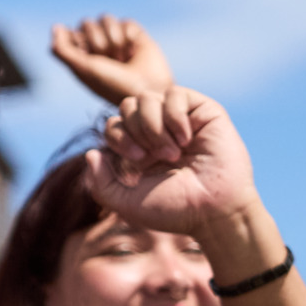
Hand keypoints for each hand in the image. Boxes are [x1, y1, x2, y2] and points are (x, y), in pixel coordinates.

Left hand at [49, 15, 174, 104]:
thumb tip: (56, 26)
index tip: (88, 57)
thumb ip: (63, 50)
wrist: (147, 91)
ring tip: (123, 57)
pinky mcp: (135, 34)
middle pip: (87, 23)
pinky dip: (130, 36)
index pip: (70, 32)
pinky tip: (135, 51)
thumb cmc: (112, 84)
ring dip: (113, 39)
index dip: (79, 42)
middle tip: (109, 60)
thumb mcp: (83, 69)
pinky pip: (126, 22)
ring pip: (106, 19)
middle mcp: (97, 45)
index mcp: (82, 55)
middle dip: (98, 42)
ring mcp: (116, 39)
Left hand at [83, 86, 259, 239]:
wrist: (214, 211)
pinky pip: (175, 94)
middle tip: (151, 156)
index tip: (137, 160)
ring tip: (171, 153)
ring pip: (147, 97)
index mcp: (140, 148)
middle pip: (128, 105)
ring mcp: (181, 120)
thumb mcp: (125, 202)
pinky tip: (185, 139)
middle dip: (133, 129)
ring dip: (153, 126)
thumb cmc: (174, 210)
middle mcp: (159, 131)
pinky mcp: (204, 111)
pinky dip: (174, 116)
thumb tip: (91, 153)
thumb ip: (100, 183)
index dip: (117, 136)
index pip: (114, 123)